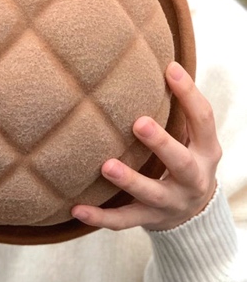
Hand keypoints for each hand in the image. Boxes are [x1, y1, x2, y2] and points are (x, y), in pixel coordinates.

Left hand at [71, 62, 221, 230]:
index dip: (189, 94)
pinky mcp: (150, 219)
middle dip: (161, 144)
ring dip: (129, 180)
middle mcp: (193, 178)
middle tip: (139, 123)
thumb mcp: (191, 136)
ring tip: (106, 166)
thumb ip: (177, 108)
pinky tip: (76, 208)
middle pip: (181, 162)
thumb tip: (157, 61)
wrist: (193, 215)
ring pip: (151, 194)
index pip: (203, 119)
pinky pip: (124, 221)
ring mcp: (171, 202)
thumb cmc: (185, 158)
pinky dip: (100, 217)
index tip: (169, 68)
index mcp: (206, 150)